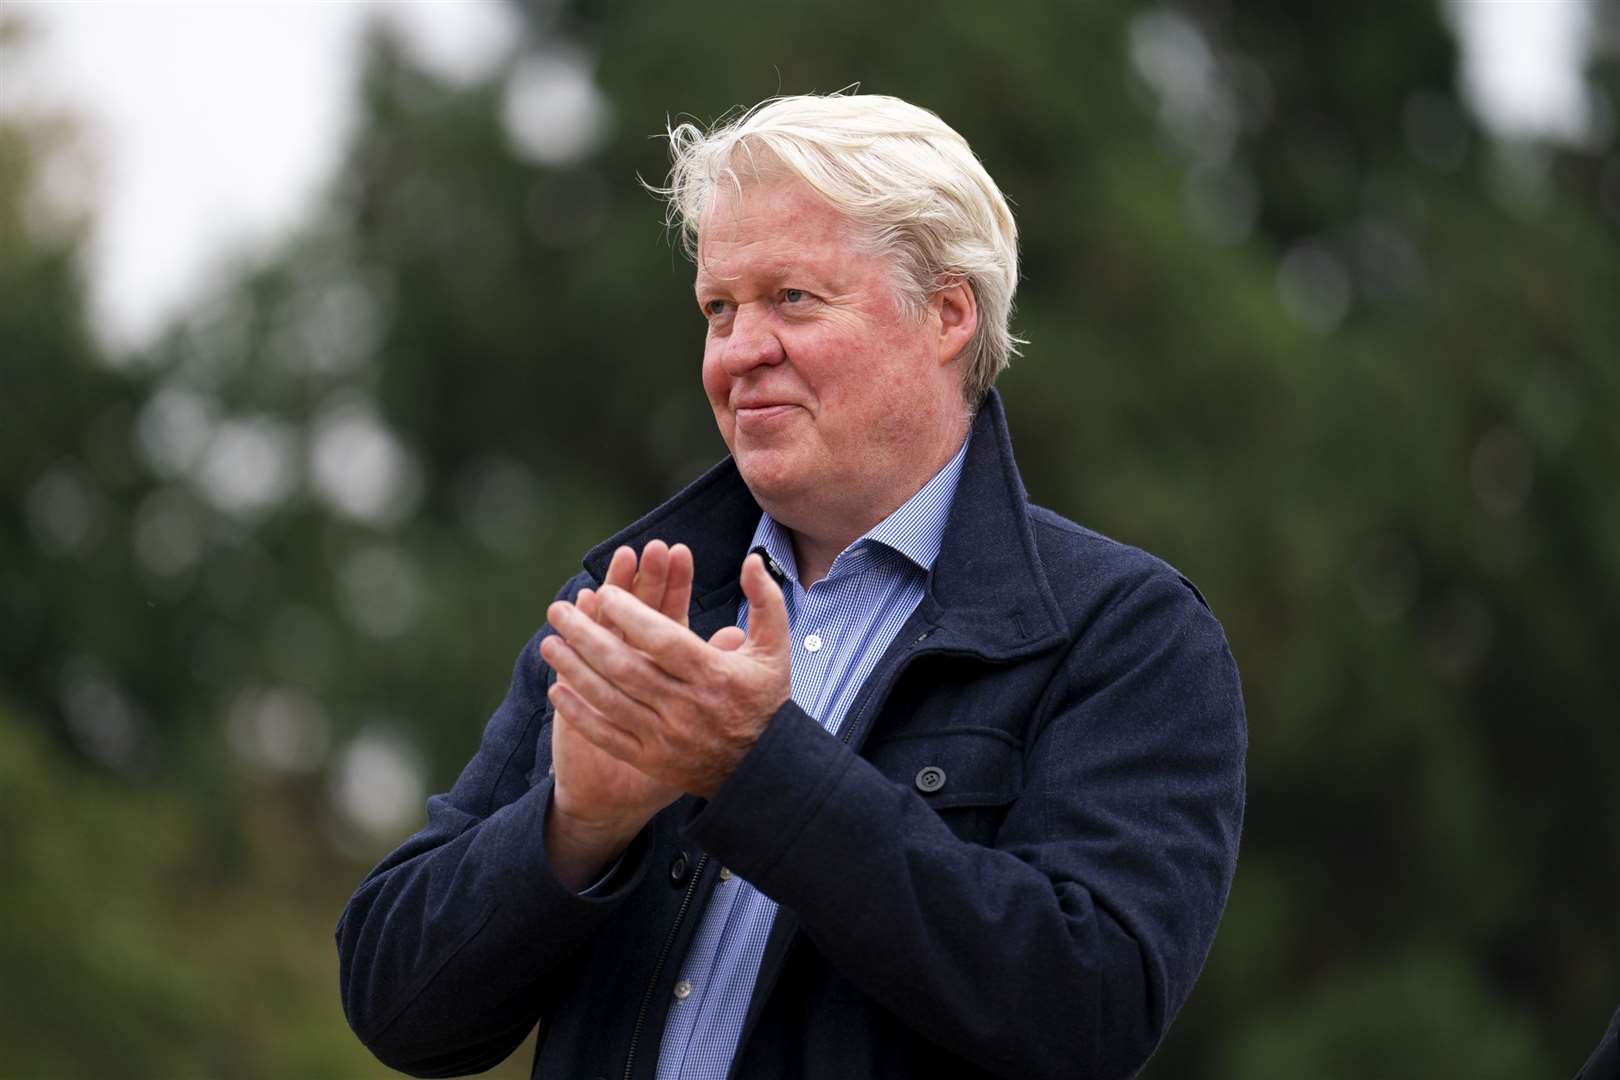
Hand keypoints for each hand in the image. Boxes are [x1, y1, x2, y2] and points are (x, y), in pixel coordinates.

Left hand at [542, 553, 790, 798]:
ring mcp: (666, 736)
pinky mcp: (652, 761)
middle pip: (626, 667)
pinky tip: (557, 690)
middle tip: (558, 611)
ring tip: (549, 644)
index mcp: (714, 674)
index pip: (664, 639)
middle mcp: (686, 706)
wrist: (765, 769)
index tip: (604, 593)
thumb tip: (752, 559)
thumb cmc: (766, 700)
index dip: (631, 615)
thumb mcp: (775, 648)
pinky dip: (580, 714)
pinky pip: (609, 736)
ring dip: (575, 670)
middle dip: (586, 636)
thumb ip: (765, 601)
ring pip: (611, 700)